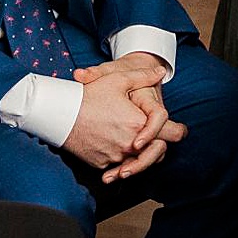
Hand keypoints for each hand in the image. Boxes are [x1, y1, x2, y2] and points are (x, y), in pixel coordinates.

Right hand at [62, 57, 171, 171]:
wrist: (59, 115)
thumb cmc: (89, 96)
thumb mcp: (117, 79)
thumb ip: (143, 76)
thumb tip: (160, 71)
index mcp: (139, 124)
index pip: (172, 135)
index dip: (178, 131)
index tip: (178, 130)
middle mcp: (130, 145)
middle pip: (158, 153)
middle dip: (159, 146)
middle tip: (158, 139)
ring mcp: (115, 157)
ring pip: (139, 162)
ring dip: (141, 155)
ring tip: (140, 144)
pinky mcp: (102, 165)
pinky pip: (119, 166)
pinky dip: (122, 161)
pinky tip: (121, 152)